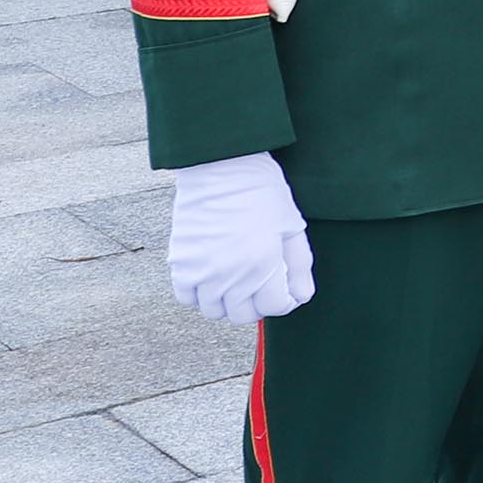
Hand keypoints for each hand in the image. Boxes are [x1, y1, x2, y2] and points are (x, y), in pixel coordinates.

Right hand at [165, 152, 314, 323]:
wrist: (222, 167)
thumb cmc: (262, 192)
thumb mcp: (292, 227)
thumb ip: (299, 267)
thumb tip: (301, 297)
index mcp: (262, 265)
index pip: (275, 307)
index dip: (283, 298)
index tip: (282, 286)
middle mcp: (230, 275)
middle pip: (244, 315)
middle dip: (257, 302)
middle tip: (259, 282)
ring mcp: (202, 271)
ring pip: (214, 311)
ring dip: (227, 300)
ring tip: (235, 277)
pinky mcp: (180, 264)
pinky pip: (187, 297)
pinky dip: (199, 292)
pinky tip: (212, 274)